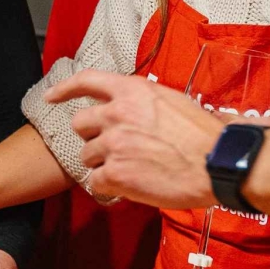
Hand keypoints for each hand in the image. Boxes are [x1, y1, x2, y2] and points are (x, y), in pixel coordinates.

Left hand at [46, 69, 222, 209]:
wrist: (218, 163)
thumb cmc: (206, 136)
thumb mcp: (173, 102)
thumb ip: (145, 104)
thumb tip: (140, 113)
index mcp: (132, 91)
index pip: (87, 80)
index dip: (64, 89)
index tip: (50, 97)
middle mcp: (117, 113)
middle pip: (80, 124)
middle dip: (92, 137)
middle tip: (112, 148)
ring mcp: (113, 144)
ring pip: (87, 156)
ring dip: (103, 165)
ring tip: (131, 170)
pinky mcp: (114, 173)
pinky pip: (96, 183)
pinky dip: (110, 188)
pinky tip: (129, 188)